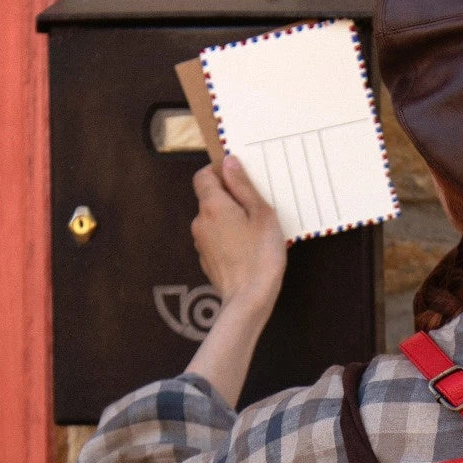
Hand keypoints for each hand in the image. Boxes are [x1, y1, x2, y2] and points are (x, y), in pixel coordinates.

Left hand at [191, 156, 286, 314]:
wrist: (249, 299)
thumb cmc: (261, 256)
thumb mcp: (262, 215)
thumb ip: (244, 187)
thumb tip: (230, 163)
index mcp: (213, 205)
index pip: (203, 175)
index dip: (219, 172)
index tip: (239, 178)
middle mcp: (200, 221)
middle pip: (210, 199)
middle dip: (230, 199)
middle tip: (256, 208)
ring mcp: (201, 242)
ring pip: (214, 220)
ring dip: (231, 220)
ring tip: (255, 232)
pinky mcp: (207, 259)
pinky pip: (216, 240)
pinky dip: (229, 239)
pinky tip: (248, 250)